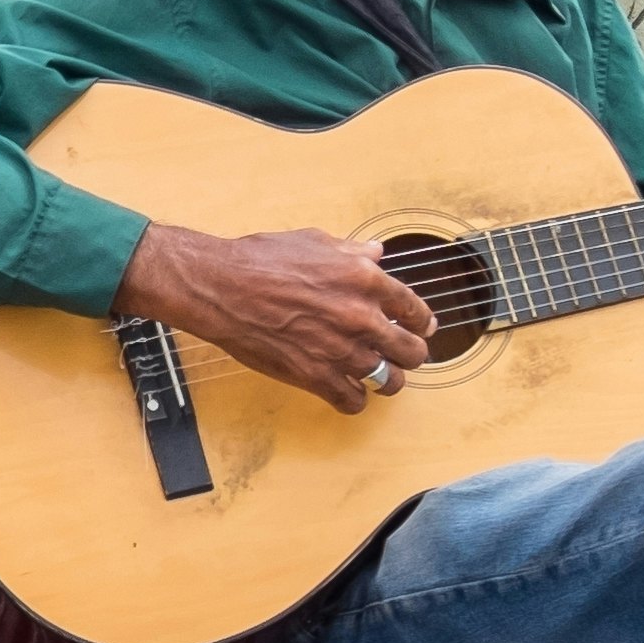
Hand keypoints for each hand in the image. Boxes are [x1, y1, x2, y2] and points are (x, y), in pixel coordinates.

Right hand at [116, 220, 433, 412]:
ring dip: (388, 381)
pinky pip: (353, 401)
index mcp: (364, 279)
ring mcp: (340, 350)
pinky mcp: (315, 377)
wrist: (222, 288)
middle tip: (403, 356)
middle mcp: (360, 317)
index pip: (413, 309)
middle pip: (410, 351)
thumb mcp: (313, 241)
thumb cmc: (260, 260)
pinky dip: (355, 400)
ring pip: (389, 381)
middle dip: (411, 355)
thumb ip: (351, 251)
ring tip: (380, 378)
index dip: (422, 322)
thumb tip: (374, 252)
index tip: (421, 328)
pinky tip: (348, 392)